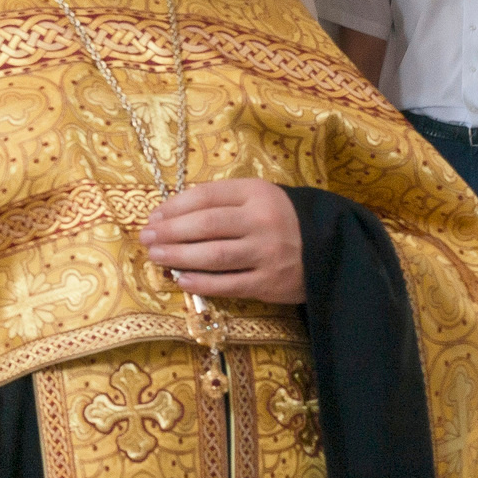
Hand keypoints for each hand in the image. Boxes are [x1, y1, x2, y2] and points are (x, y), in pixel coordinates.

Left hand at [140, 178, 305, 305]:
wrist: (332, 247)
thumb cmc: (281, 219)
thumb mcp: (258, 197)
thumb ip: (222, 201)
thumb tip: (171, 213)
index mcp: (257, 194)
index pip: (207, 196)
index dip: (175, 206)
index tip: (153, 216)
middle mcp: (262, 221)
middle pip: (207, 224)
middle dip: (170, 231)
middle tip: (146, 237)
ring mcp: (267, 253)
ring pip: (214, 255)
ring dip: (178, 256)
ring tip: (156, 255)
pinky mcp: (270, 282)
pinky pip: (228, 284)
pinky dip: (201, 283)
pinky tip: (181, 279)